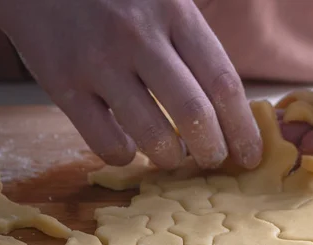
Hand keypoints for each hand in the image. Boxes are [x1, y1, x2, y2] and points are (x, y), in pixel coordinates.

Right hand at [0, 0, 261, 169]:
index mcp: (175, 13)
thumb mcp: (164, 0)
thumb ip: (194, 45)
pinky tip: (129, 147)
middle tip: (213, 161)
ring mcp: (98, 61)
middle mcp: (139, 37)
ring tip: (173, 157)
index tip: (251, 156)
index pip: (224, 83)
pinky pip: (105, 142)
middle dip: (212, 151)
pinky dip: (125, 156)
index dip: (243, 128)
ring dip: (170, 158)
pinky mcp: (61, 82)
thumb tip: (228, 109)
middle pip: (194, 114)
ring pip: (152, 135)